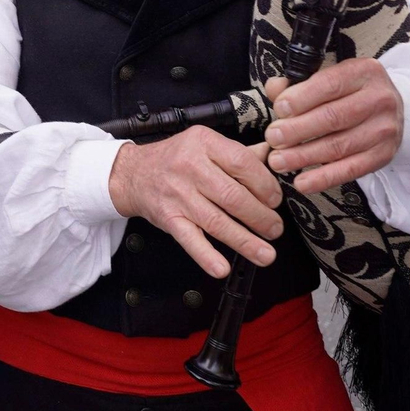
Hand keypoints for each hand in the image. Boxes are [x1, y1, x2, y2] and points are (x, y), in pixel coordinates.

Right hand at [107, 128, 282, 278]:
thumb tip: (275, 158)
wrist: (133, 173)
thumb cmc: (176, 159)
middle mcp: (190, 166)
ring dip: (245, 241)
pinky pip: (189, 239)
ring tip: (266, 254)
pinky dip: (206, 255)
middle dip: (260, 217)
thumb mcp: (205, 144)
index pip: (242, 163)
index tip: (275, 200)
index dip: (265, 185)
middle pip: (232, 196)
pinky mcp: (168, 217)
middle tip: (274, 229)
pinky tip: (221, 267)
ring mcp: (177, 194)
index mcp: (204, 143)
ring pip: (216, 221)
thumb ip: (240, 153)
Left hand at [263, 57, 403, 193]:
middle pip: (333, 117)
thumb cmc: (351, 92)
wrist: (391, 109)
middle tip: (273, 138)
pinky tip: (302, 182)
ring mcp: (384, 129)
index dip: (301, 98)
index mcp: (363, 72)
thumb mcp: (330, 78)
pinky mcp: (383, 155)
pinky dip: (323, 178)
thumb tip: (275, 88)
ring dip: (303, 156)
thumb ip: (300, 83)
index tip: (279, 110)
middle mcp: (378, 99)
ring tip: (278, 161)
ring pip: (339, 146)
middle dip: (297, 130)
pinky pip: (350, 170)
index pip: (330, 84)